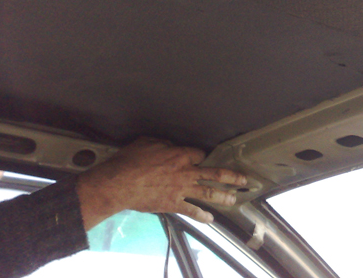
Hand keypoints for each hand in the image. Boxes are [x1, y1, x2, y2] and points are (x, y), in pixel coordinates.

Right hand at [76, 137, 246, 229]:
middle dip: (232, 176)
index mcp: (180, 154)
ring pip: (208, 192)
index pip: (200, 154)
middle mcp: (186, 172)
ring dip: (224, 196)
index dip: (203, 156)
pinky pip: (192, 211)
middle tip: (244, 180)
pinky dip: (202, 216)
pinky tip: (210, 219)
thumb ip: (164, 144)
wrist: (118, 184)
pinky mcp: (173, 204)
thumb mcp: (148, 142)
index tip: (204, 158)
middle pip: (215, 173)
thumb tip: (170, 146)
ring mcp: (181, 189)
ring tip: (235, 199)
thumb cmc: (130, 161)